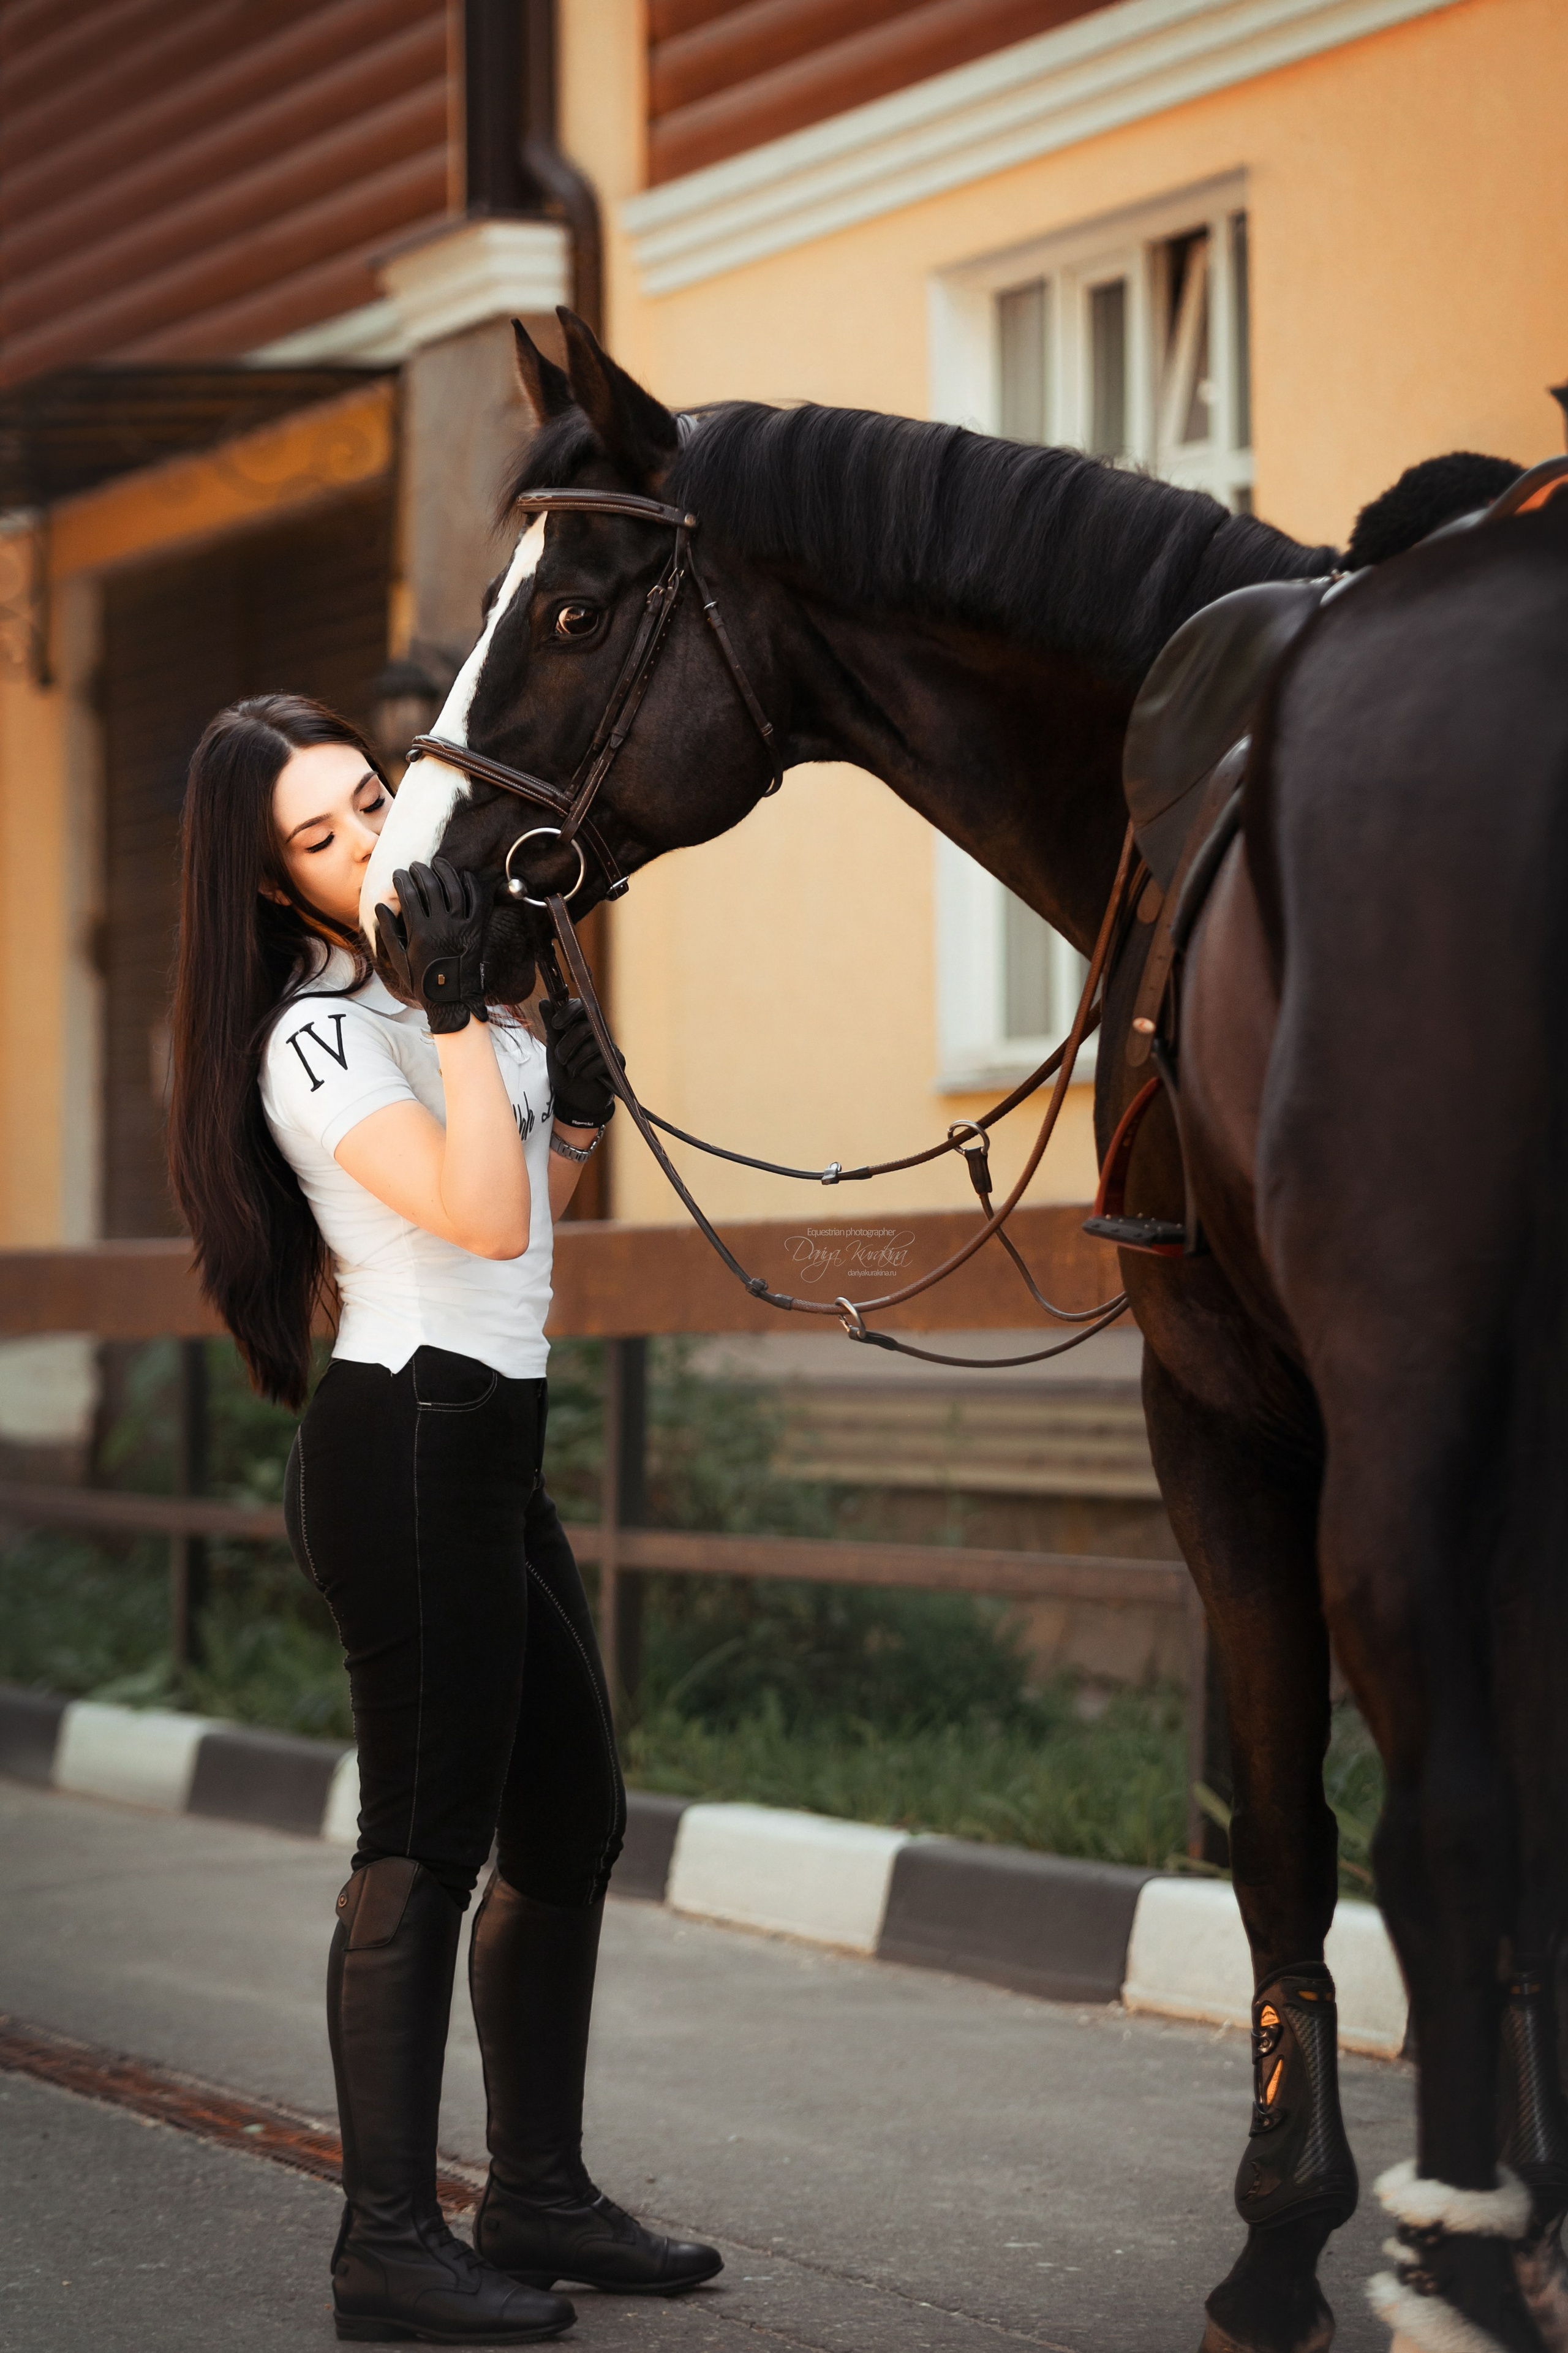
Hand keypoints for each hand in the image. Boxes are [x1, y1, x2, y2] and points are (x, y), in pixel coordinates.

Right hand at [375, 858, 489, 1034]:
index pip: (409, 895)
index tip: (399, 873)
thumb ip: (388, 932)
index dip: (402, 880)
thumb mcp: (400, 959)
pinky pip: (477, 901)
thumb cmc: (422, 980)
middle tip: (415, 866)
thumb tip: (380, 905)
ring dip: (445, 871)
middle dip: (421, 871)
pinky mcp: (477, 930)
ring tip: (437, 863)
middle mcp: (441, 926)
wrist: (453, 999)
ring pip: (454, 888)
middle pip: (431, 887)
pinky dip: (471, 885)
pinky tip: (463, 875)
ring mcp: (462, 927)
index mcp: (420, 932)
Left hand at [541, 995, 621, 1128]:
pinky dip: (587, 1072)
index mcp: (582, 1023)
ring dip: (575, 1062)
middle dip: (567, 1045)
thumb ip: (550, 1025)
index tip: (555, 1025)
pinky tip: (585, 1076)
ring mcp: (609, 1046)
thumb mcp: (553, 1047)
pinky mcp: (617, 1063)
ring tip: (571, 1070)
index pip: (581, 1005)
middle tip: (561, 1058)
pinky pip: (601, 1062)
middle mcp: (598, 1031)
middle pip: (584, 1027)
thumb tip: (544, 1001)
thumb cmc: (564, 1070)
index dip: (567, 1012)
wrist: (573, 1099)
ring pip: (591, 1046)